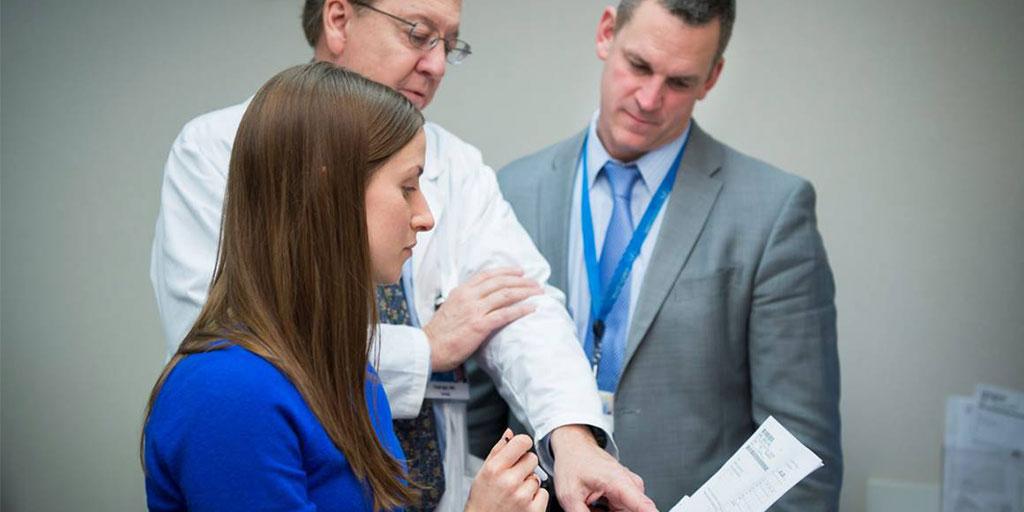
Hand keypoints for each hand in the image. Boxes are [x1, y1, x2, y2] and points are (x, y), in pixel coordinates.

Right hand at [423, 267, 541, 371]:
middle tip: (535, 282)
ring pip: (506, 295)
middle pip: (501, 282)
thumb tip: (479, 301)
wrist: (428, 348)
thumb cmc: (439, 334)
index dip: (506, 271)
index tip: (519, 272)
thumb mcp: (450, 308)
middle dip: (521, 280)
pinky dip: (521, 309)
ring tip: (538, 292)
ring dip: (525, 292)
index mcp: (461, 291)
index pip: (487, 275)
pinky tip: (531, 308)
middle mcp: (469, 297)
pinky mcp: (479, 325)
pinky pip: (505, 314)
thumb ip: (464, 301)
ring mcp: (474, 310)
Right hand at [465, 429, 548, 511]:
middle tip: (513, 477)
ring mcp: (522, 497)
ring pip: (538, 477)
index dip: (523, 444)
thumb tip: (510, 433)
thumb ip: (498, 451)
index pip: (522, 442)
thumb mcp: (482, 473)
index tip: (520, 449)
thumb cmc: (482, 501)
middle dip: (525, 466)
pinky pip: (544, 493)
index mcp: (495, 469)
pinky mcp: (533, 510)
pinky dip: (536, 498)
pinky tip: (522, 502)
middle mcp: (509, 481)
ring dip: (529, 483)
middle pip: (532, 458)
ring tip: (515, 492)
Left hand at [550, 425, 656, 511]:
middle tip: (594, 507)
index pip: (644, 506)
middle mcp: (631, 485)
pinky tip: (596, 505)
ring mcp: (631, 489)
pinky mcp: (628, 494)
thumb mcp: (570, 496)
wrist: (575, 449)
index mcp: (618, 482)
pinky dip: (609, 511)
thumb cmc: (574, 464)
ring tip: (592, 503)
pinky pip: (623, 510)